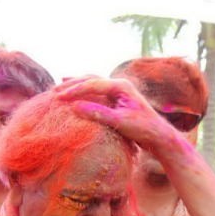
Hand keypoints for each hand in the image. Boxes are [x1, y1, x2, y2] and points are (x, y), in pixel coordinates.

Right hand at [55, 76, 179, 154]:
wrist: (159, 136)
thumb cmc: (143, 129)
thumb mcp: (120, 122)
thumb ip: (98, 113)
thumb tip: (75, 107)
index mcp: (121, 86)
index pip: (93, 83)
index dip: (75, 90)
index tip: (60, 98)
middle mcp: (119, 85)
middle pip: (91, 79)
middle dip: (72, 85)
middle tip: (54, 92)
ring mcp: (119, 92)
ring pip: (93, 83)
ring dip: (76, 86)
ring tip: (59, 87)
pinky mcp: (117, 100)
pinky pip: (96, 92)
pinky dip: (84, 93)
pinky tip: (75, 95)